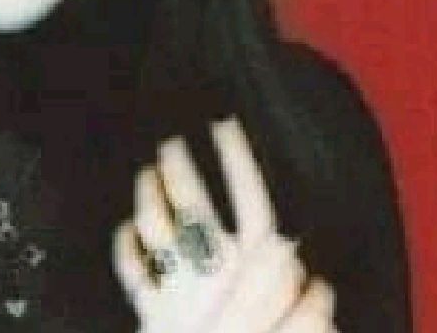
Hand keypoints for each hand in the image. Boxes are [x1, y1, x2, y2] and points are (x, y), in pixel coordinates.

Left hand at [112, 116, 337, 332]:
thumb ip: (309, 310)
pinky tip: (125, 231)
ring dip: (149, 198)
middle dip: (180, 169)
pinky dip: (126, 249)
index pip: (250, 201)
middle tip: (170, 142)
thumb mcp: (299, 330)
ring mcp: (176, 291)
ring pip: (156, 228)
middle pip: (193, 205)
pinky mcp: (150, 315)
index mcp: (255, 270)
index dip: (237, 160)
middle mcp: (211, 272)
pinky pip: (132, 274)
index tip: (223, 123)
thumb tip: (310, 276)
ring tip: (145, 174)